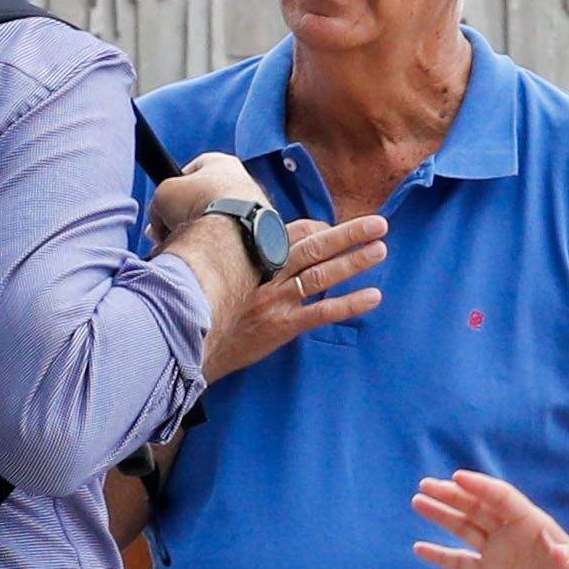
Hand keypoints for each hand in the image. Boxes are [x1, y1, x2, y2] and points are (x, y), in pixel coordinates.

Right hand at [146, 150, 263, 241]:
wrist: (232, 237)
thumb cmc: (200, 206)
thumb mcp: (163, 196)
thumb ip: (159, 205)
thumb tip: (159, 226)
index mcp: (223, 163)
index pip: (193, 171)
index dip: (175, 189)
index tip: (166, 206)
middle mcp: (244, 182)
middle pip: (207, 199)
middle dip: (185, 216)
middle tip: (169, 231)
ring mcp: (257, 209)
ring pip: (220, 222)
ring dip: (202, 233)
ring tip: (186, 247)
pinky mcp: (262, 235)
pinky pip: (234, 240)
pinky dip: (219, 247)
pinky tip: (206, 256)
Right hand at [205, 213, 389, 382]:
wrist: (187, 345)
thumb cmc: (198, 306)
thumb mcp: (210, 269)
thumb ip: (234, 254)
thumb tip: (245, 241)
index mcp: (253, 257)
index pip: (293, 232)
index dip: (320, 228)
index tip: (335, 230)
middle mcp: (267, 274)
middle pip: (314, 247)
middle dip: (349, 234)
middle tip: (379, 223)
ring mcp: (276, 300)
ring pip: (322, 275)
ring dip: (354, 261)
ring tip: (380, 250)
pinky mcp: (281, 326)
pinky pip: (321, 312)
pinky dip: (349, 304)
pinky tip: (373, 297)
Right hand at [411, 471, 568, 568]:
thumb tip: (559, 552)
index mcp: (531, 521)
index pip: (501, 497)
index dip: (480, 487)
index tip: (457, 477)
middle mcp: (510, 531)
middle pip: (476, 508)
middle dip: (452, 496)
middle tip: (426, 486)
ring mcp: (498, 551)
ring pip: (464, 528)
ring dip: (442, 516)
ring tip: (418, 502)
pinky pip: (461, 562)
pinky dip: (441, 556)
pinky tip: (419, 548)